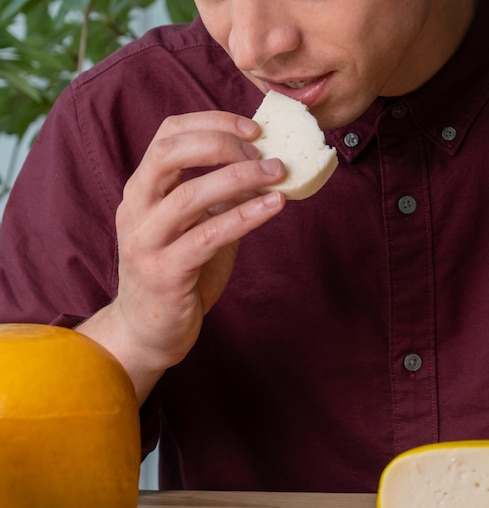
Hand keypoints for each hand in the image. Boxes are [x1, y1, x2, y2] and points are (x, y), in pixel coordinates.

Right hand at [77, 110, 285, 402]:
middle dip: (221, 142)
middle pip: (169, 154)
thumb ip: (218, 198)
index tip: (253, 127)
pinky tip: (274, 206)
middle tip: (263, 150)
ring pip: (189, 195)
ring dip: (240, 177)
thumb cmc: (177, 274)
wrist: (148, 331)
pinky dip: (245, 216)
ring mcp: (145, 242)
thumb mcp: (194, 226)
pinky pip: (208, 236)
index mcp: (141, 191)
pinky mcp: (164, 273)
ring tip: (278, 173)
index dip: (211, 122)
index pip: (167, 135)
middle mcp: (135, 210)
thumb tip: (264, 167)